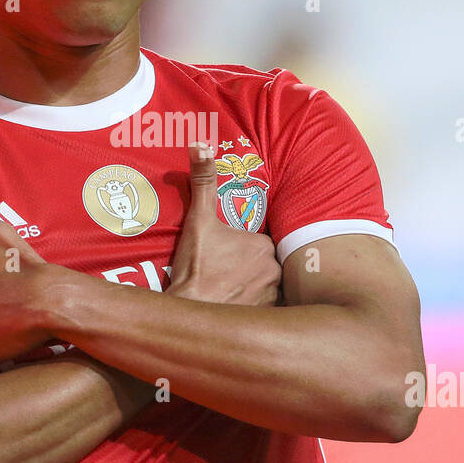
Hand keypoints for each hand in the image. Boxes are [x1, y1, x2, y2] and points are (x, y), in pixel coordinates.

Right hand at [167, 142, 280, 305]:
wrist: (188, 312)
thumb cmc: (194, 268)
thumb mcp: (198, 221)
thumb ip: (203, 182)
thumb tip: (200, 145)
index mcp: (263, 246)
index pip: (258, 243)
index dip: (240, 248)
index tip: (223, 255)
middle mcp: (275, 271)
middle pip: (264, 264)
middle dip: (248, 268)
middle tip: (224, 274)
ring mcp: (273, 296)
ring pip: (266, 285)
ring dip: (253, 287)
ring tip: (228, 291)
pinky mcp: (267, 317)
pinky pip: (267, 309)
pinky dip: (256, 308)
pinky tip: (237, 308)